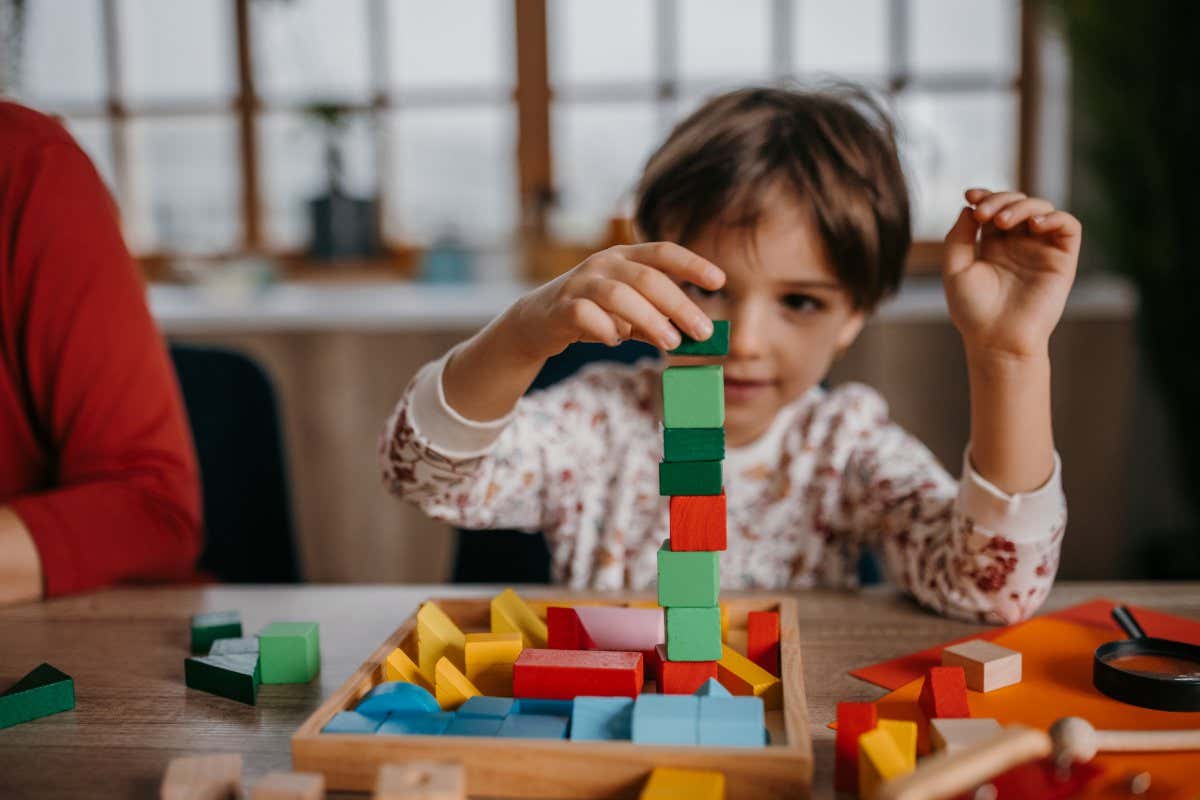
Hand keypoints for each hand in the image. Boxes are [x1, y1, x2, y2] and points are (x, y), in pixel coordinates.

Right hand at [505, 242, 725, 362]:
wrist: (538, 321)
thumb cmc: (593, 312)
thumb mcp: (629, 311)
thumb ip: (658, 319)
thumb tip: (695, 336)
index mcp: (625, 257)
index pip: (663, 252)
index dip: (692, 264)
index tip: (719, 282)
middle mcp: (604, 264)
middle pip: (647, 278)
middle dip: (679, 305)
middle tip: (703, 332)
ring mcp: (581, 283)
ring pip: (619, 295)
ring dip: (649, 319)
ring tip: (671, 343)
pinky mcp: (561, 307)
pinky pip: (586, 315)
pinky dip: (605, 329)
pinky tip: (616, 341)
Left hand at [943, 188, 1081, 361]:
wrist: (997, 339)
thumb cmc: (973, 310)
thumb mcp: (955, 268)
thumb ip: (958, 236)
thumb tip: (969, 207)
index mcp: (992, 245)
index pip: (994, 208)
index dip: (985, 195)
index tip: (970, 196)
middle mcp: (1018, 244)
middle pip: (1017, 202)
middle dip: (1000, 199)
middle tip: (984, 214)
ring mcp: (1040, 250)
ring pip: (1042, 208)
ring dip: (1023, 205)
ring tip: (1002, 222)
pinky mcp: (1062, 259)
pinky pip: (1069, 226)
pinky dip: (1054, 217)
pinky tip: (1034, 226)